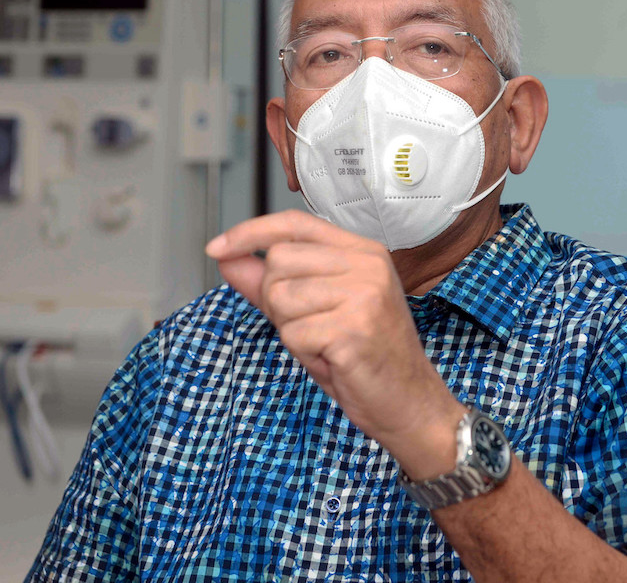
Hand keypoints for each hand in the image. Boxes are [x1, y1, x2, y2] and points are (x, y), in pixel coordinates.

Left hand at [205, 210, 464, 478]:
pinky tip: (334, 359)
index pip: (293, 224)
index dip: (249, 233)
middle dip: (278, 301)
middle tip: (314, 325)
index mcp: (362, 252)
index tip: (217, 247)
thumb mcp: (314, 310)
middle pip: (278, 263)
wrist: (409, 402)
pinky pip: (293, 334)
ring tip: (327, 343)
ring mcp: (364, 294)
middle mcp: (367, 265)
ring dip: (292, 330)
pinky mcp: (354, 329)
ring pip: (281, 298)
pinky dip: (304, 354)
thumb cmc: (365, 357)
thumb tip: (227, 256)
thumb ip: (269, 281)